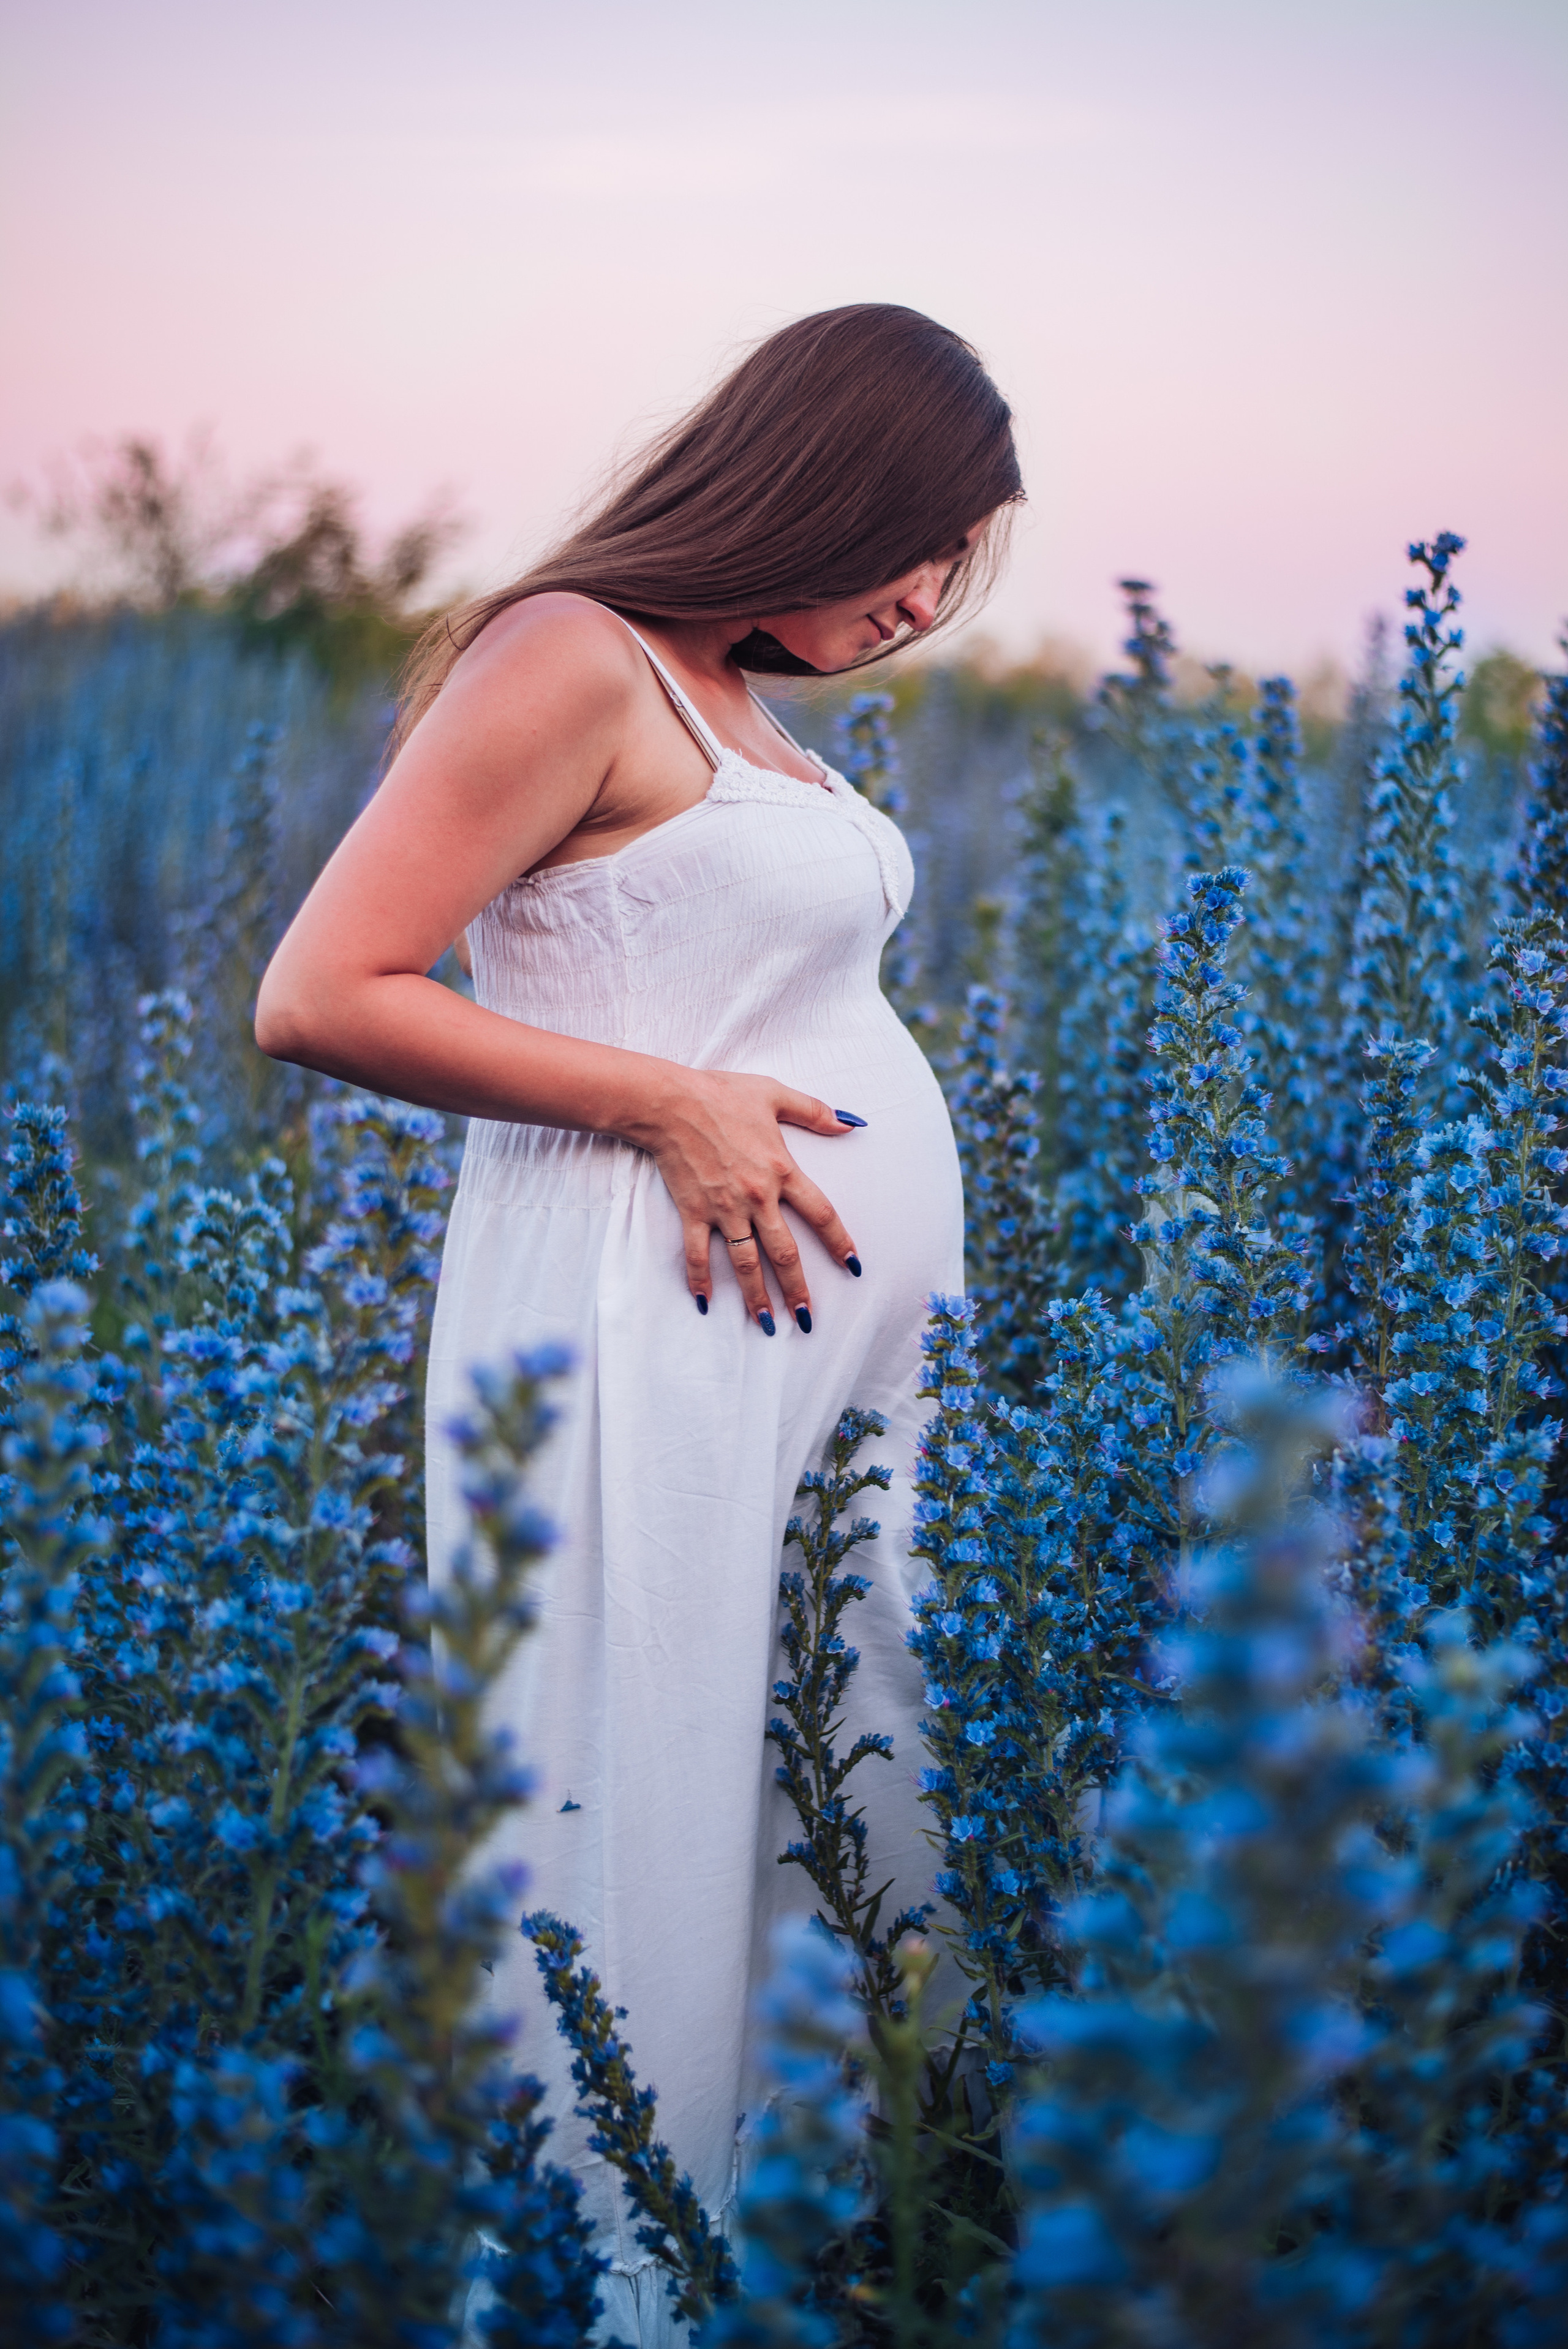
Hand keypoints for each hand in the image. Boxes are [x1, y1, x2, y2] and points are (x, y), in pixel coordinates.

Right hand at [628, 1070, 863, 1331]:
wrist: (670, 1102)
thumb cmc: (721, 1094)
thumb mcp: (774, 1094)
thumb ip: (815, 1111)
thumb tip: (851, 1123)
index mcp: (782, 1170)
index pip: (820, 1214)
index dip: (839, 1242)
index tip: (852, 1266)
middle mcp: (757, 1197)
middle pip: (784, 1252)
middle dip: (798, 1289)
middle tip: (807, 1318)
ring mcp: (724, 1208)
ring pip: (745, 1262)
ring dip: (757, 1296)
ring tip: (767, 1324)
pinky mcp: (694, 1212)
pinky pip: (697, 1254)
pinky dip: (700, 1279)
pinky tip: (705, 1303)